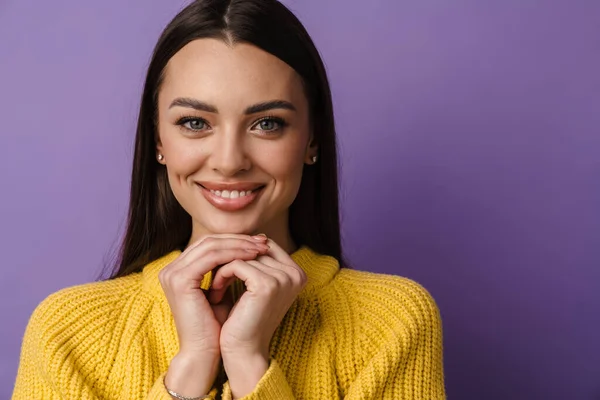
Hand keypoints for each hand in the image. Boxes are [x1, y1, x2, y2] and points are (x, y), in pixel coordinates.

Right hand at [158, 234, 269, 396]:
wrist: (203, 353)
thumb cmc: (216, 327)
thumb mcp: (222, 292)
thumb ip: (226, 270)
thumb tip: (247, 249)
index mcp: (178, 271)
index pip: (208, 244)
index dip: (234, 240)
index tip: (259, 243)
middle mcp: (170, 269)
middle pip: (209, 241)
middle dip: (239, 239)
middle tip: (263, 241)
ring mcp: (173, 274)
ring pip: (211, 245)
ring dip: (239, 245)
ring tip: (261, 248)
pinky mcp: (181, 280)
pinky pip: (211, 257)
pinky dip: (234, 254)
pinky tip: (252, 257)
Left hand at [208, 238, 307, 396]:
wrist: (242, 352)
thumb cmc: (245, 320)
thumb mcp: (255, 286)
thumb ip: (259, 261)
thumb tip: (256, 235)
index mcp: (297, 273)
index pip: (264, 245)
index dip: (240, 252)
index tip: (222, 267)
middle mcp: (296, 274)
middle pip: (254, 247)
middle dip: (230, 259)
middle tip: (213, 276)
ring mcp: (283, 278)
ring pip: (242, 255)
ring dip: (222, 268)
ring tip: (213, 286)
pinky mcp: (267, 284)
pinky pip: (236, 265)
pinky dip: (221, 275)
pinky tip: (215, 292)